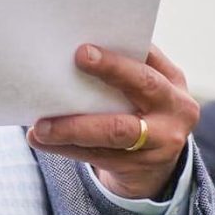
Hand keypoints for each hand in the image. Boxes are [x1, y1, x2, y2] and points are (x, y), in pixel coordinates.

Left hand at [29, 44, 197, 200]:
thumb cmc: (138, 110)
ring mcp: (159, 143)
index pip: (148, 62)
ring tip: (40, 125)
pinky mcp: (137, 167)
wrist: (155, 165)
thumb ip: (125, 67)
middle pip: (143, 88)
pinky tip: (40, 140)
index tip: (83, 51)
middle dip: (109, 74)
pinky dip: (65, 147)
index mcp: (173, 82)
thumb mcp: (145, 89)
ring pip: (115, 131)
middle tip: (72, 65)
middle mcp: (175, 111)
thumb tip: (74, 47)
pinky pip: (97, 155)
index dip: (118, 57)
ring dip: (73, 127)